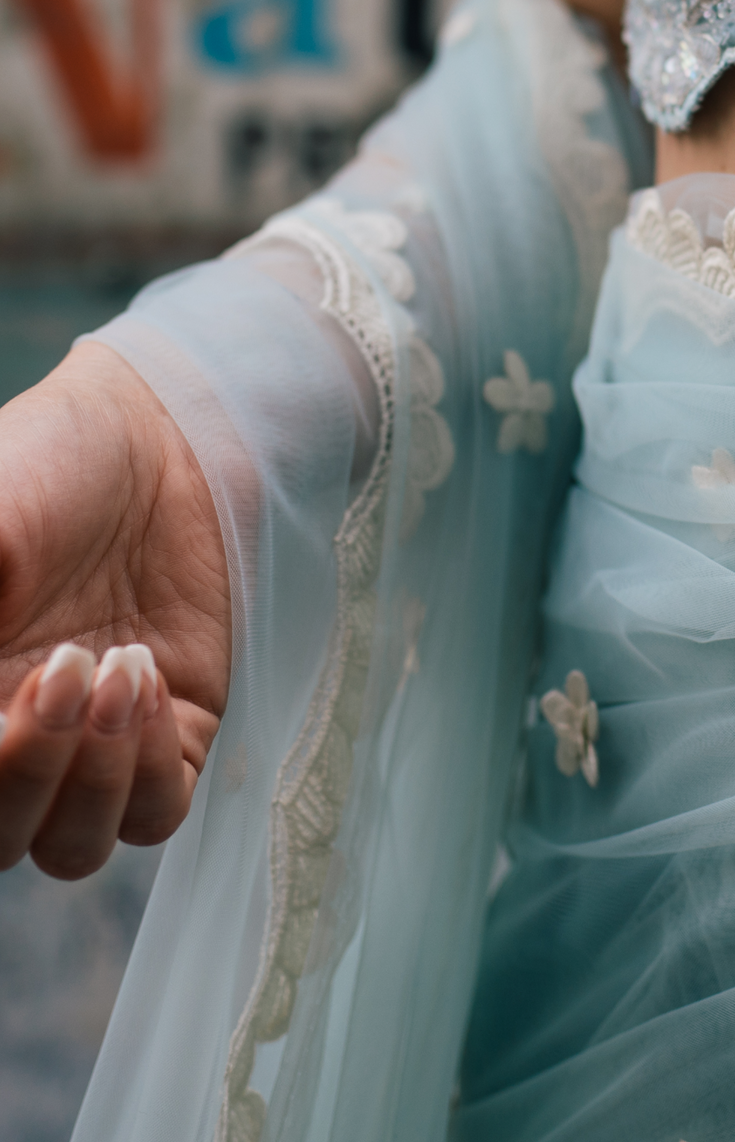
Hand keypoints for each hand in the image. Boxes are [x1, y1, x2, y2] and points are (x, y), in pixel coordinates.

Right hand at [0, 341, 231, 878]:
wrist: (168, 432)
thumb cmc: (50, 462)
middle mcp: (14, 734)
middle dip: (23, 773)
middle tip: (61, 665)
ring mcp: (93, 743)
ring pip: (70, 846)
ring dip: (90, 778)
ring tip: (117, 667)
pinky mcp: (174, 731)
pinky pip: (155, 812)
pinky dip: (146, 771)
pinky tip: (146, 678)